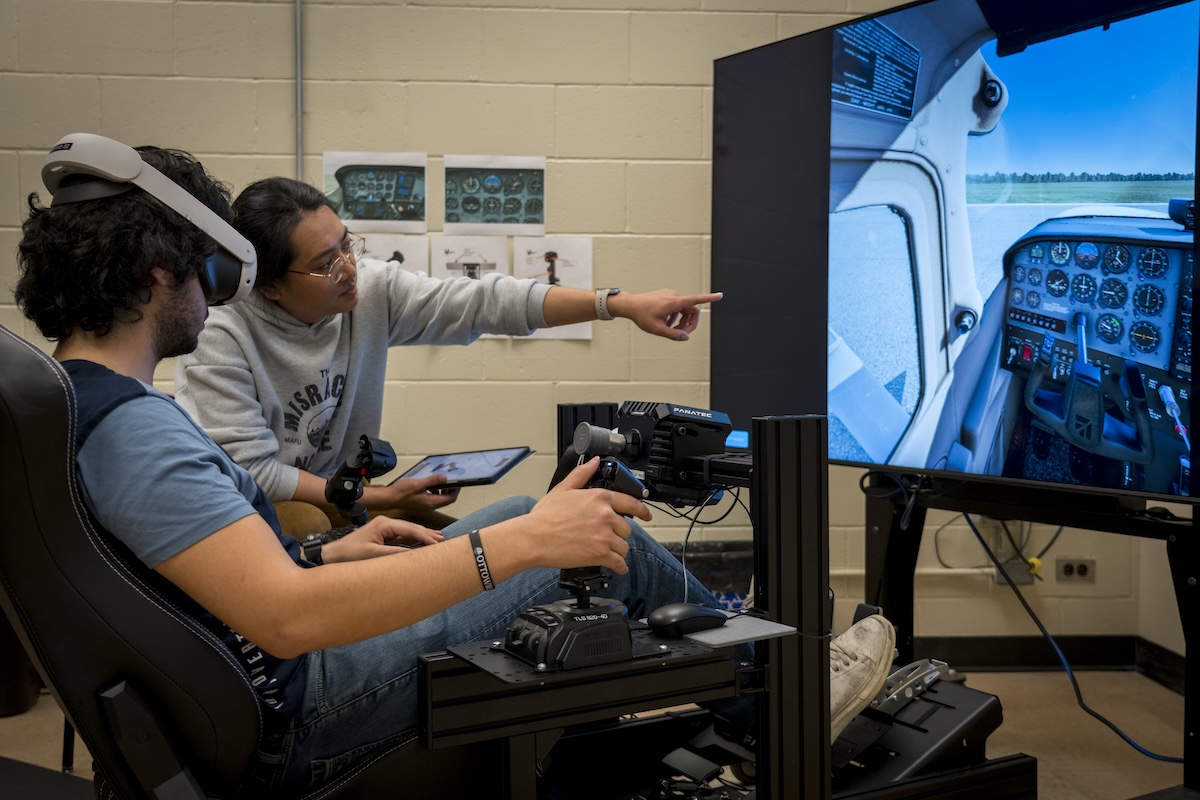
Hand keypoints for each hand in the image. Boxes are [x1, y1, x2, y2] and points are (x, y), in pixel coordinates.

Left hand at [322, 516, 443, 562]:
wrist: (333, 555)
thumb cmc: (350, 554)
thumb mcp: (373, 555)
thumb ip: (395, 553)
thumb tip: (415, 554)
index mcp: (384, 524)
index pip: (410, 529)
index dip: (425, 536)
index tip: (438, 543)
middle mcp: (386, 522)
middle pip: (412, 527)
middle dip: (427, 534)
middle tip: (443, 540)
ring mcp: (384, 527)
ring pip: (408, 531)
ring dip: (422, 535)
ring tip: (438, 539)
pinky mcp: (383, 534)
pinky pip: (402, 536)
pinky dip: (413, 539)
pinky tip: (422, 541)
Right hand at [369, 474, 460, 512]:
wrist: (389, 498)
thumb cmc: (401, 492)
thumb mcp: (418, 483)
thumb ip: (433, 481)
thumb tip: (445, 478)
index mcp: (431, 502)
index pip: (451, 498)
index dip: (456, 490)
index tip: (458, 481)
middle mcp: (430, 506)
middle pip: (447, 499)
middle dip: (450, 489)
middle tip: (450, 479)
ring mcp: (426, 506)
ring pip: (440, 498)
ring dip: (442, 490)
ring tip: (439, 480)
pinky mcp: (421, 503)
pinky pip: (433, 498)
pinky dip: (435, 491)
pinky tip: (429, 484)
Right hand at [521, 457, 651, 574]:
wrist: (534, 538)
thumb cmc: (545, 516)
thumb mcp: (563, 489)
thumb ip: (582, 474)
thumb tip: (594, 462)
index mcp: (599, 498)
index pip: (630, 502)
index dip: (642, 510)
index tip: (647, 514)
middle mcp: (605, 516)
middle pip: (626, 528)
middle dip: (618, 533)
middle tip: (606, 536)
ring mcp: (604, 536)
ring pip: (624, 546)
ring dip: (617, 549)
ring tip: (606, 550)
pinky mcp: (600, 555)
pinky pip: (619, 562)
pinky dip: (619, 566)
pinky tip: (617, 566)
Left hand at [614, 289, 722, 341]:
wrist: (630, 305)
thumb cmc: (642, 316)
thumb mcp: (657, 329)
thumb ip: (673, 335)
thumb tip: (685, 337)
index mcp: (673, 303)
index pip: (695, 300)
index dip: (709, 298)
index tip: (720, 295)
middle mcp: (674, 296)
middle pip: (692, 311)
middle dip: (689, 324)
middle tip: (681, 335)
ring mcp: (671, 294)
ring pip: (684, 310)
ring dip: (681, 321)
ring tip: (669, 328)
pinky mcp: (667, 295)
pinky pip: (677, 307)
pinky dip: (675, 316)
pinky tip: (665, 321)